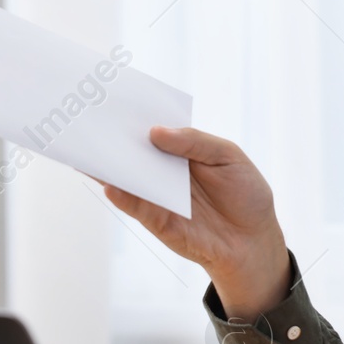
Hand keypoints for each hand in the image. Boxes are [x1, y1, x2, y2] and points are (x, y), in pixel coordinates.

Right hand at [102, 126, 290, 320]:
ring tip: (90, 152)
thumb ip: (195, 142)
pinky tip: (111, 185)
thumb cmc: (246, 195)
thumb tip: (156, 132)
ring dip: (108, 168)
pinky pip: (138, 208)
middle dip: (112, 140)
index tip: (110, 103)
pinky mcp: (159, 223)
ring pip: (128, 181)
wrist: (255, 240)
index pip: (152, 132)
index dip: (133, 119)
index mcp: (180, 153)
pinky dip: (124, 197)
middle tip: (88, 123)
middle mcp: (164, 174)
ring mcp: (159, 198)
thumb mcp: (228, 156)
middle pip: (134, 154)